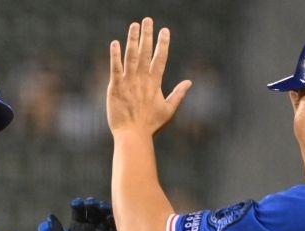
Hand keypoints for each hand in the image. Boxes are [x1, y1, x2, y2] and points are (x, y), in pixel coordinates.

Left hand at [39, 197, 119, 230]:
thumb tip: (50, 217)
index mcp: (78, 227)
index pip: (78, 212)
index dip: (78, 206)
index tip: (77, 203)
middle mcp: (91, 227)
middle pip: (93, 211)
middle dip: (93, 205)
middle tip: (92, 203)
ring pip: (105, 217)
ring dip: (104, 210)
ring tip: (102, 207)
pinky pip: (114, 230)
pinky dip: (114, 222)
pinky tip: (110, 217)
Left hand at [107, 17, 190, 137]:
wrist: (133, 136)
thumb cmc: (150, 125)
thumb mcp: (168, 110)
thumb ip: (178, 94)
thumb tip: (190, 82)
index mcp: (155, 84)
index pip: (160, 59)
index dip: (163, 44)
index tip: (165, 30)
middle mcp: (142, 80)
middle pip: (146, 53)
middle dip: (147, 36)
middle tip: (148, 20)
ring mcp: (128, 83)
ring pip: (131, 57)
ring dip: (132, 40)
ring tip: (134, 25)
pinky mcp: (115, 88)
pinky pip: (115, 69)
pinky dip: (115, 56)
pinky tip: (114, 43)